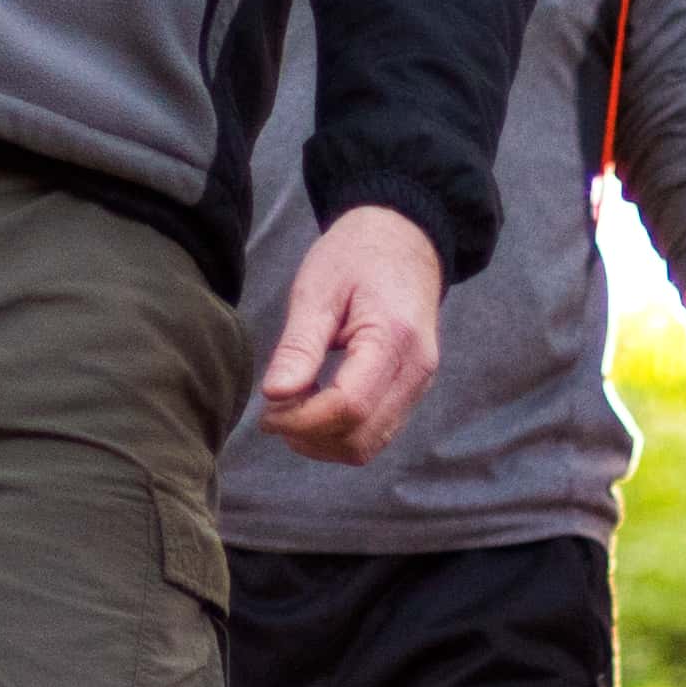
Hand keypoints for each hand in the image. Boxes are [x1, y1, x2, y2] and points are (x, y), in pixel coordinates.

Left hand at [257, 205, 447, 458]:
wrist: (403, 241)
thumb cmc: (357, 256)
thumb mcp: (317, 290)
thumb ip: (298, 346)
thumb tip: (274, 395)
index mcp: (394, 339)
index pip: (348, 407)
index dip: (301, 420)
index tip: (266, 412)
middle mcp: (416, 370)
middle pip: (360, 439)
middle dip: (310, 436)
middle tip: (274, 412)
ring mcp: (419, 385)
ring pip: (368, 445)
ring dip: (323, 440)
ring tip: (293, 408)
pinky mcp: (411, 391)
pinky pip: (375, 433)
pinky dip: (339, 433)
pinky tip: (315, 405)